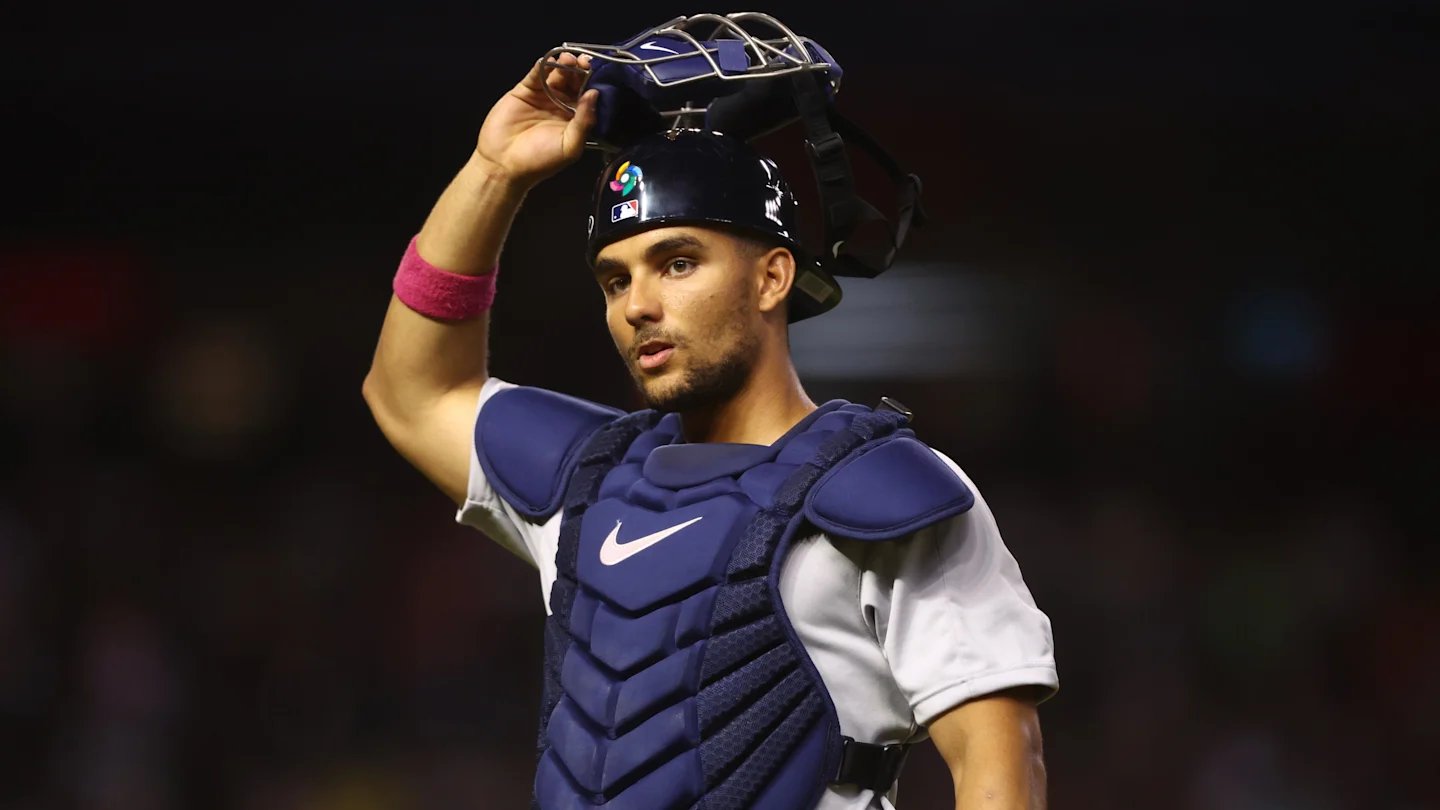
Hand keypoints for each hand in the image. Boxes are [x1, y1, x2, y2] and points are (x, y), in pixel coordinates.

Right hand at [474, 52, 597, 188]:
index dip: (591, 83)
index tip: (595, 72)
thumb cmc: (541, 160)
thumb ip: (584, 121)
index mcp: (575, 119)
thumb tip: (594, 94)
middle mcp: (561, 105)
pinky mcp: (524, 91)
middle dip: (579, 70)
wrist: (504, 164)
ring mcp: (542, 96)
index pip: (587, 95)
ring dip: (563, 65)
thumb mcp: (570, 146)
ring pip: (556, 75)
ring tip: (567, 59)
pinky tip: (549, 60)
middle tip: (582, 61)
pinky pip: (536, 75)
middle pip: (573, 82)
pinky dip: (542, 66)